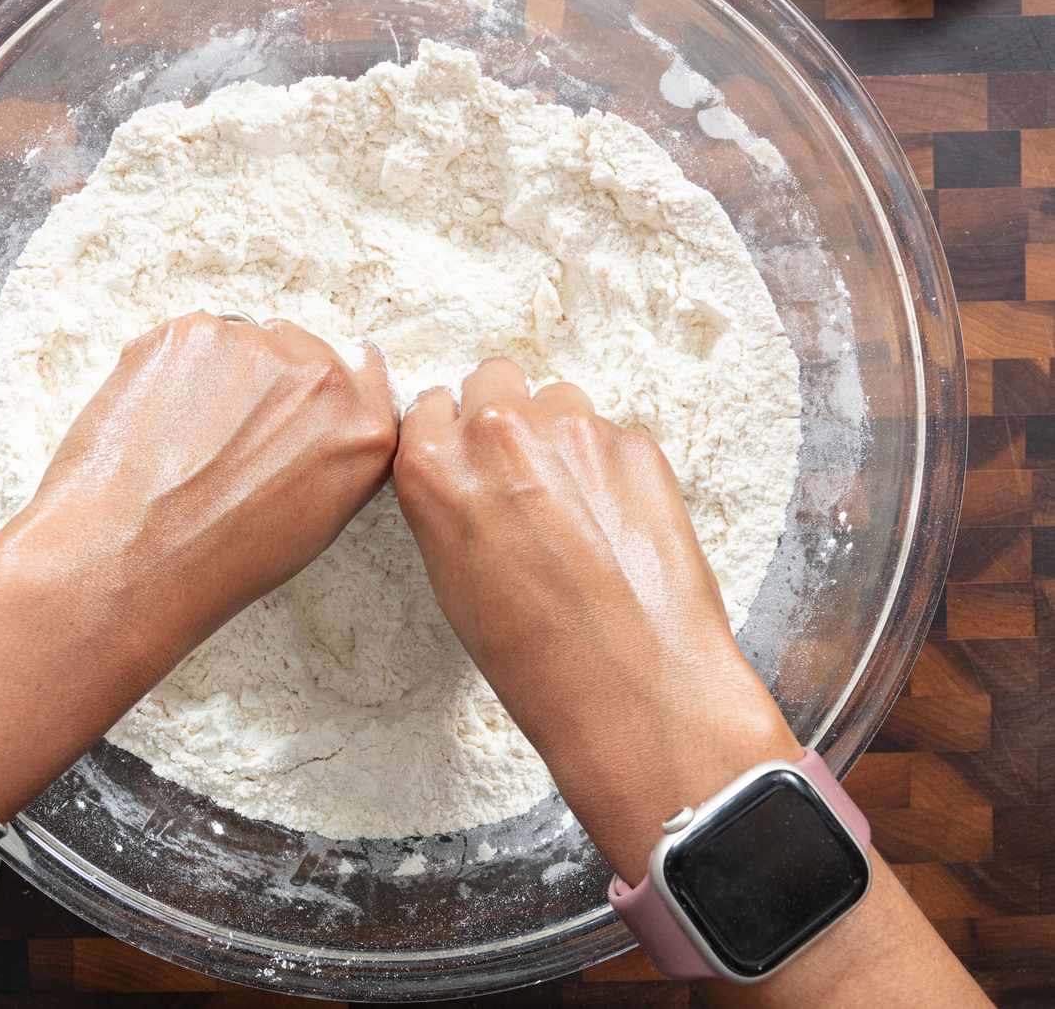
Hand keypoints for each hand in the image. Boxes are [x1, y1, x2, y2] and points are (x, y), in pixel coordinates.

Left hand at [0, 312, 397, 655]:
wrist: (130, 558)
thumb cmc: (216, 562)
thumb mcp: (313, 524)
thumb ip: (333, 455)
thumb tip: (318, 420)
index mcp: (363, 430)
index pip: (365, 374)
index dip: (326, 388)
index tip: (300, 396)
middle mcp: (323, 378)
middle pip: (301, 349)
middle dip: (268, 382)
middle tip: (225, 436)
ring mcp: (258, 346)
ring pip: (241, 343)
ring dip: (219, 375)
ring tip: (183, 439)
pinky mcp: (193, 332)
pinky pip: (188, 341)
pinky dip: (172, 370)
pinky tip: (155, 422)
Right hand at [393, 357, 798, 883]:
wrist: (627, 684)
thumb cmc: (530, 654)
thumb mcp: (450, 577)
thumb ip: (450, 501)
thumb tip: (470, 478)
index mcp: (432, 466)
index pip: (429, 405)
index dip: (452, 433)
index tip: (469, 459)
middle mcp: (496, 431)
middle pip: (493, 378)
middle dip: (505, 414)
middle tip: (523, 473)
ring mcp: (571, 429)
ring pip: (558, 398)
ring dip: (560, 435)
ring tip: (576, 505)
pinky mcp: (634, 443)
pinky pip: (613, 436)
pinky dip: (612, 469)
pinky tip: (618, 527)